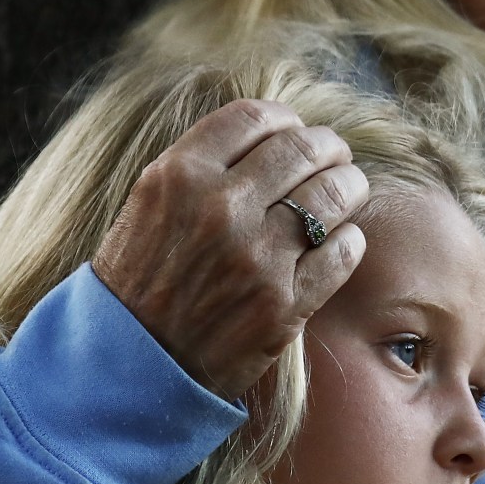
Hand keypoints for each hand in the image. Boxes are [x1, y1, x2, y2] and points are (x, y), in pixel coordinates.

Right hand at [91, 98, 369, 398]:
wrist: (134, 365)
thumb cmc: (140, 281)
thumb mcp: (150, 205)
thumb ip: (202, 167)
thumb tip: (270, 137)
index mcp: (180, 175)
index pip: (255, 118)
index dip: (286, 120)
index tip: (295, 130)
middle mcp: (221, 208)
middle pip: (303, 149)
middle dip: (329, 148)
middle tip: (335, 157)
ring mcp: (258, 257)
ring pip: (334, 194)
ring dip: (349, 188)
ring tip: (348, 192)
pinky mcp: (286, 304)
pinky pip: (344, 252)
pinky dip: (350, 240)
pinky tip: (341, 241)